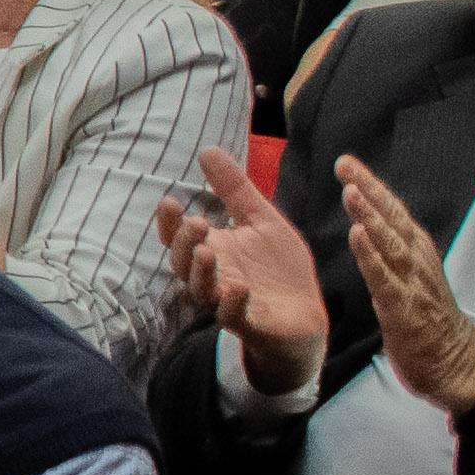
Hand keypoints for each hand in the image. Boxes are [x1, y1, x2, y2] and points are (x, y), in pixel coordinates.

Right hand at [154, 147, 328, 397]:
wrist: (306, 315)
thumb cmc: (277, 268)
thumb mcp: (261, 220)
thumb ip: (235, 189)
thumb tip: (207, 149)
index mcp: (213, 251)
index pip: (179, 238)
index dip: (169, 223)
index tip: (169, 201)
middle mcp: (214, 278)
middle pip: (184, 264)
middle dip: (185, 244)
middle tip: (198, 223)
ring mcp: (229, 303)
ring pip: (202, 292)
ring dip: (201, 273)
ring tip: (207, 252)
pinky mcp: (252, 325)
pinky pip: (234, 318)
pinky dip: (232, 305)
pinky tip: (238, 288)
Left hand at [335, 156, 474, 416]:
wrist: (456, 361)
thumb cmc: (429, 320)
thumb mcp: (407, 277)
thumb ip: (389, 254)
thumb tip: (365, 230)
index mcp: (417, 251)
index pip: (393, 212)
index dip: (372, 186)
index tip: (349, 163)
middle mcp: (417, 260)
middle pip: (392, 218)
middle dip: (368, 188)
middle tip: (345, 163)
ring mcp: (412, 282)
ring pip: (389, 242)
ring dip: (370, 215)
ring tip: (351, 190)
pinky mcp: (404, 307)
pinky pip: (384, 277)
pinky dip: (370, 255)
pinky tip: (357, 235)